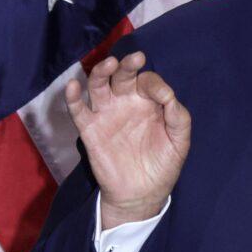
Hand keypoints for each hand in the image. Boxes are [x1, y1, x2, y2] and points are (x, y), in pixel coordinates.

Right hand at [64, 52, 190, 228]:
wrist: (142, 194)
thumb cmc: (163, 164)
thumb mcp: (179, 141)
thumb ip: (178, 117)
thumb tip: (168, 95)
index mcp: (148, 102)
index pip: (148, 81)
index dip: (154, 84)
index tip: (164, 97)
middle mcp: (126, 102)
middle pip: (122, 75)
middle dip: (128, 65)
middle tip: (136, 58)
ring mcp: (106, 114)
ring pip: (98, 85)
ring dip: (101, 72)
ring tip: (109, 64)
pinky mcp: (90, 129)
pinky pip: (78, 110)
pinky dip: (72, 97)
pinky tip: (73, 85)